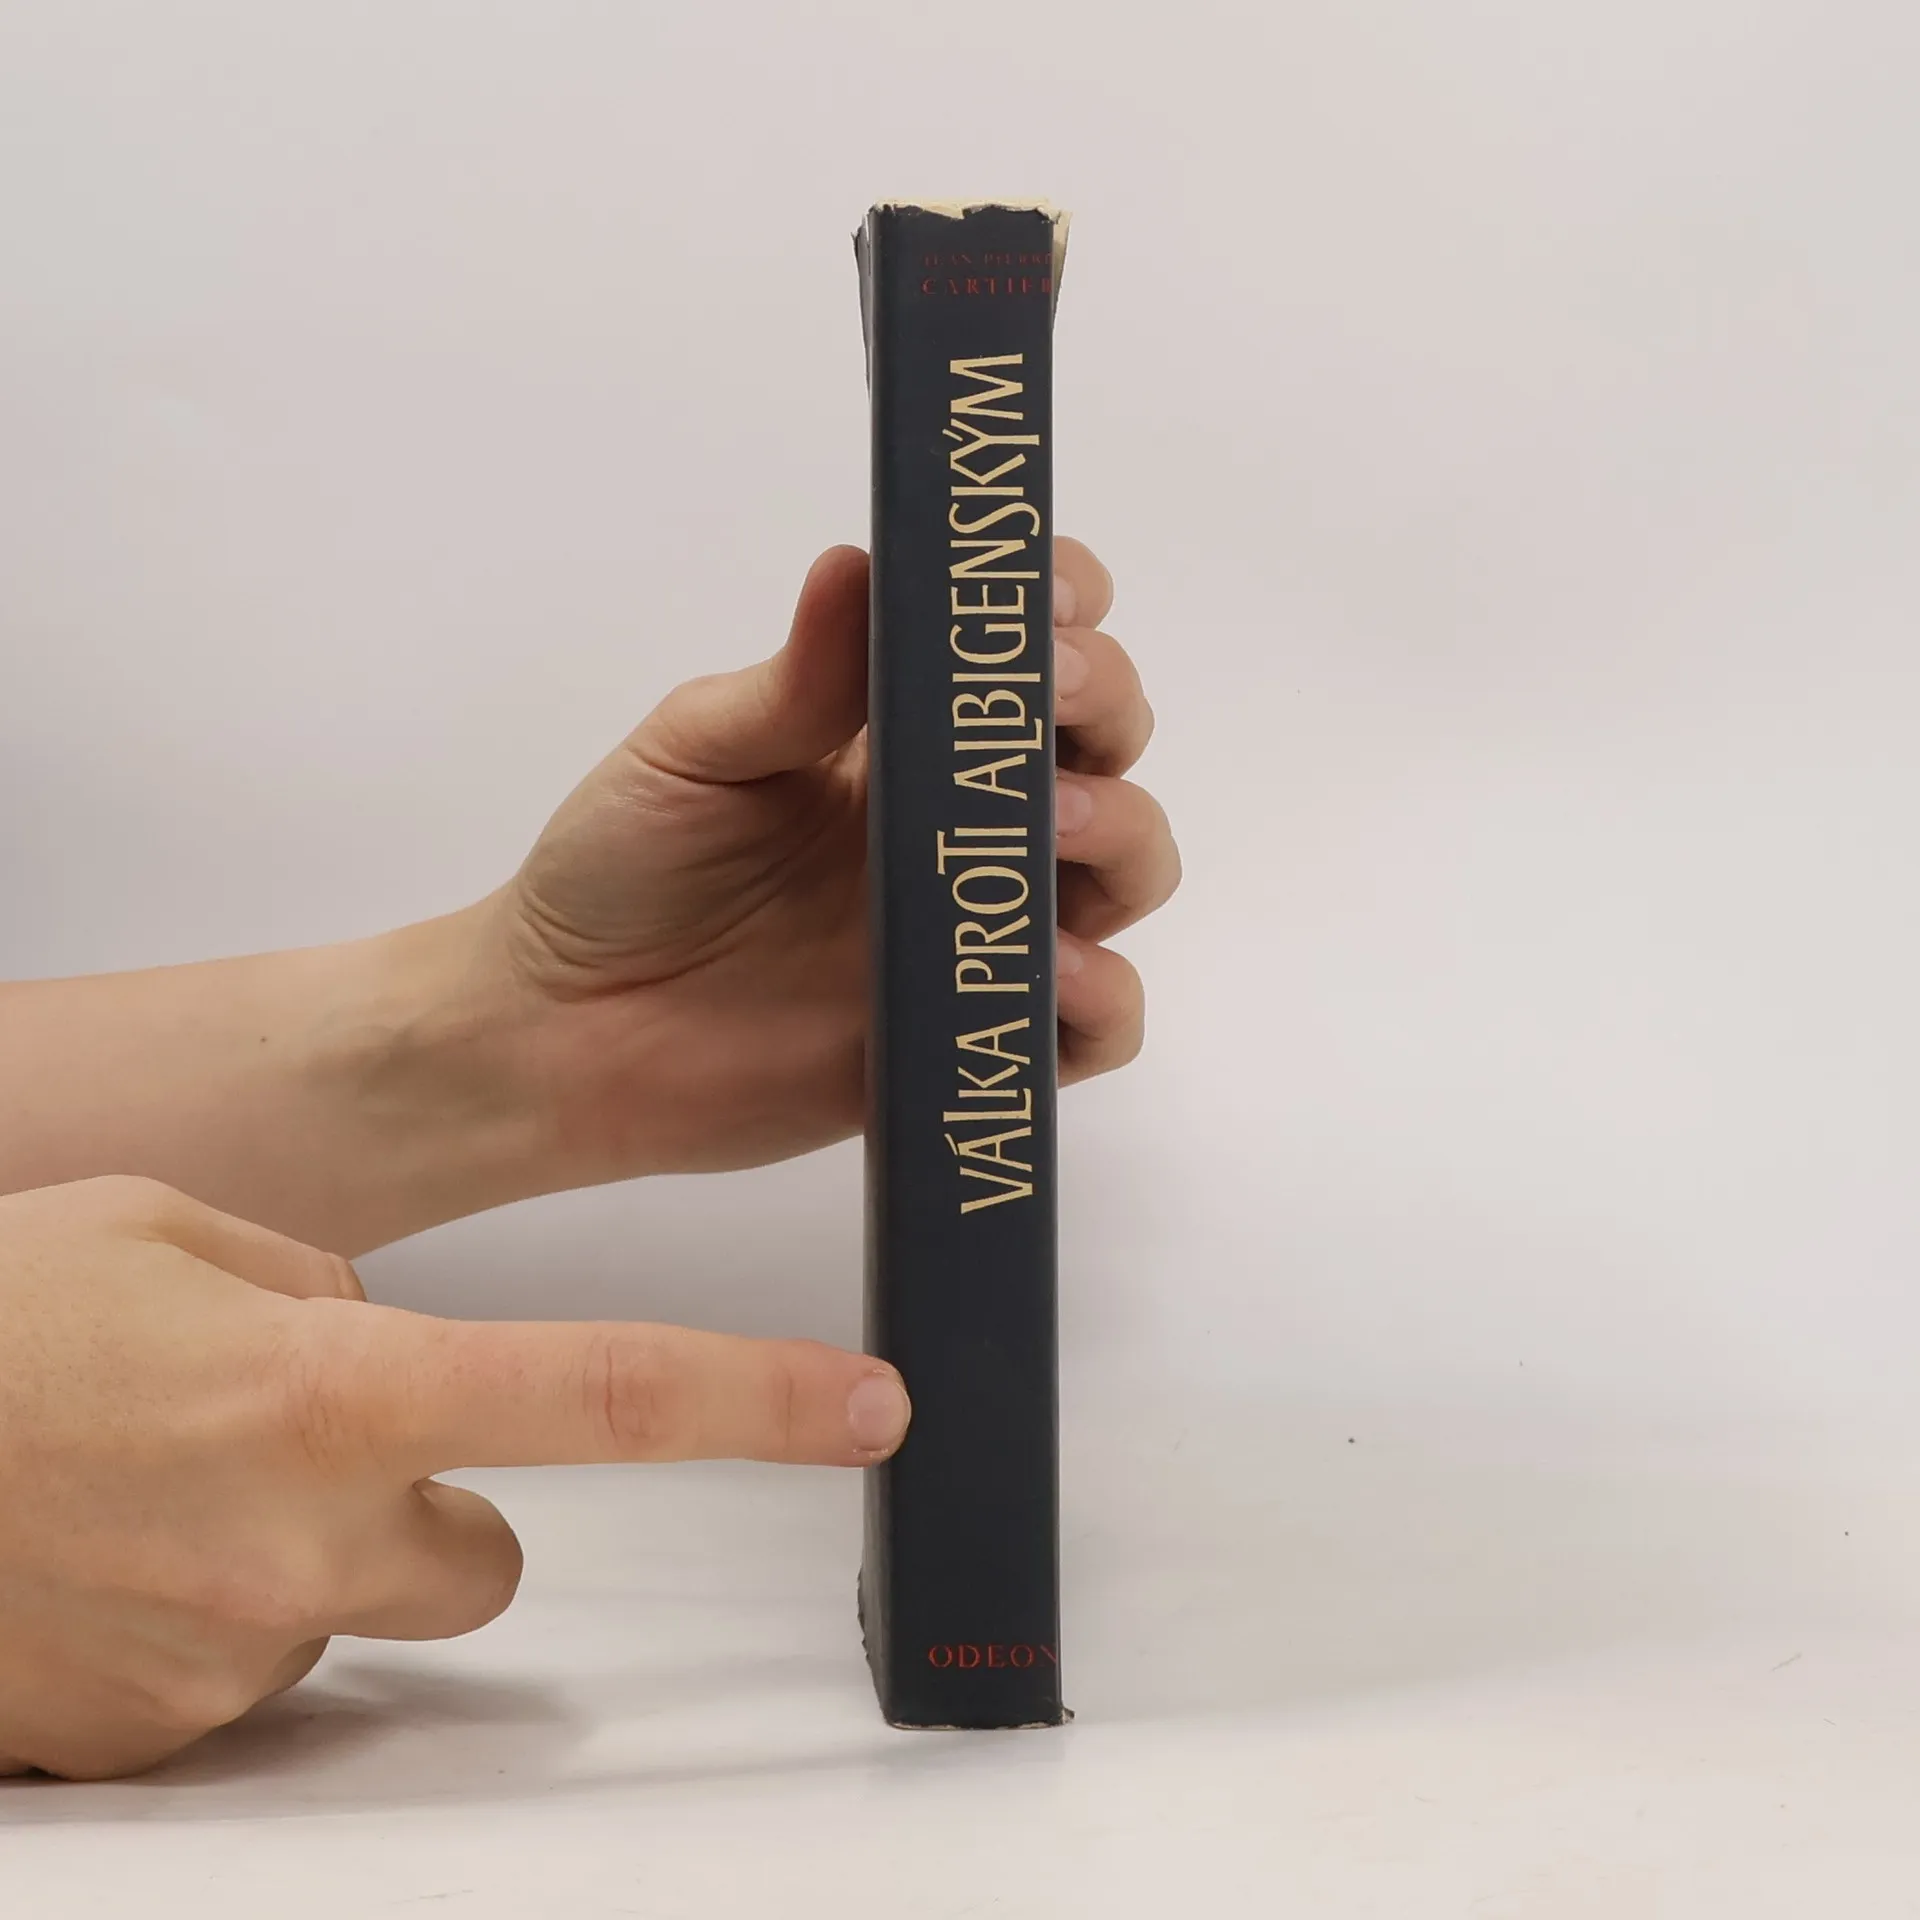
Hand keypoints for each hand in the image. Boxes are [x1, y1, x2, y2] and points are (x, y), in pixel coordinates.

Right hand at [0, 1176, 908, 1779]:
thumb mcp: (172, 1229)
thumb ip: (321, 1277)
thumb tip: (385, 1327)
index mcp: (331, 1383)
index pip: (603, 1394)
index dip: (757, 1401)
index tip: (872, 1409)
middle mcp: (301, 1540)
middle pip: (488, 1558)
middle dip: (436, 1506)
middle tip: (313, 1445)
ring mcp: (226, 1661)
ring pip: (356, 1615)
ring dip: (307, 1561)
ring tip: (163, 1490)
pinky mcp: (156, 1744)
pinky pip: (246, 1678)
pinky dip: (208, 1622)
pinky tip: (105, 1556)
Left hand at [482, 538, 1178, 1184]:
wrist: (568, 1036)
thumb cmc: (618, 875)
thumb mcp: (692, 754)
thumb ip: (794, 680)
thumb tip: (861, 561)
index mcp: (903, 735)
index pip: (1029, 652)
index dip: (1065, 609)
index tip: (1050, 599)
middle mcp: (963, 822)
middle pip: (1104, 743)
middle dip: (1105, 701)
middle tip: (1046, 701)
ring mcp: (979, 928)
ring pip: (1126, 868)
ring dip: (1122, 832)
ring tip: (1052, 828)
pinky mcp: (974, 1034)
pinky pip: (1095, 1027)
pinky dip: (1103, 996)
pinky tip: (1050, 972)